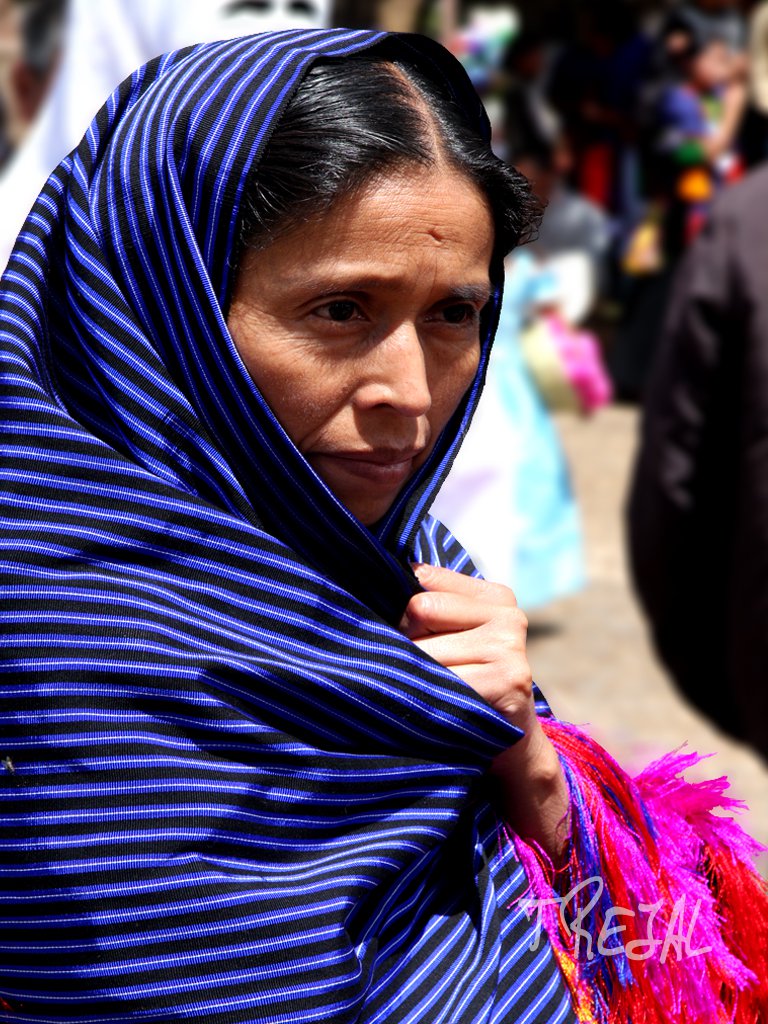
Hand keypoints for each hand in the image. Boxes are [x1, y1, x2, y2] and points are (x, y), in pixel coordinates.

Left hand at [401, 562, 534, 729]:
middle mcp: (509, 615)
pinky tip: (438, 704)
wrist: (508, 739)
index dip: (403, 609)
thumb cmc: (468, 680)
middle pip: (420, 609)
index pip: (424, 578)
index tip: (408, 633)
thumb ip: (432, 605)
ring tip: (428, 688)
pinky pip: (441, 679)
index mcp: (495, 595)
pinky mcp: (507, 679)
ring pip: (425, 648)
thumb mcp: (455, 636)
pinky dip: (427, 695)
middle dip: (405, 640)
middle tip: (415, 666)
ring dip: (412, 672)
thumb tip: (379, 582)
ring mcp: (510, 646)